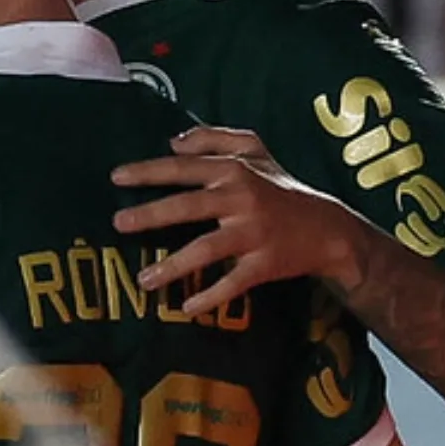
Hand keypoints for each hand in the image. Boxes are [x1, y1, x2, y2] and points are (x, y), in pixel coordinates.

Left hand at [111, 127, 368, 314]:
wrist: (328, 228)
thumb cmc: (281, 186)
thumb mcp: (255, 150)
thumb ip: (213, 138)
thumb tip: (172, 142)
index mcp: (234, 170)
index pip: (183, 168)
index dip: (148, 171)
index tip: (116, 178)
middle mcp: (242, 198)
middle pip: (188, 206)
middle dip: (150, 215)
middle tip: (117, 223)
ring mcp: (254, 233)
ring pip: (206, 249)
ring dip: (173, 265)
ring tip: (143, 279)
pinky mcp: (265, 264)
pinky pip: (233, 283)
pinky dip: (210, 296)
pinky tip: (186, 307)